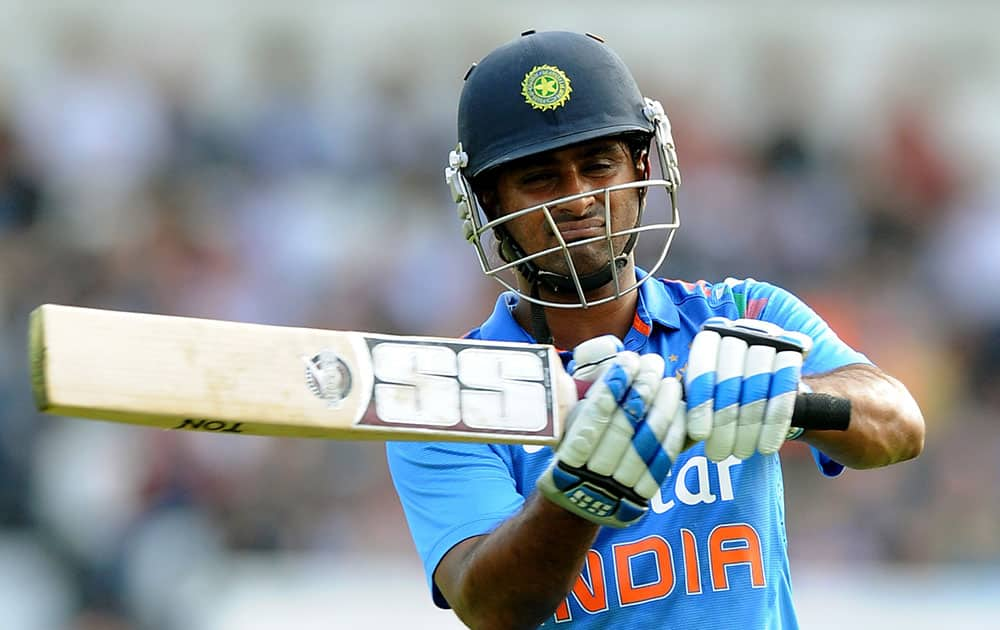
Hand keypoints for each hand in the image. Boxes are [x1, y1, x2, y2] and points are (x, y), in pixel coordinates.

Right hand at [537, 336, 685, 527]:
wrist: (577, 503)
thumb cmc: (572, 450)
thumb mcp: (563, 426)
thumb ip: (578, 398)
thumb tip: (597, 363)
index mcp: (566, 457)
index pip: (593, 417)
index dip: (613, 386)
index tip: (628, 359)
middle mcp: (589, 477)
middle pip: (622, 427)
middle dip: (642, 390)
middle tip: (654, 363)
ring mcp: (616, 490)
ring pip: (645, 444)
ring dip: (662, 409)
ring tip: (670, 382)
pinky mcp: (640, 498)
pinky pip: (662, 462)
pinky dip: (673, 434)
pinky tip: (679, 411)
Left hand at [685, 317, 812, 461]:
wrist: (771, 387)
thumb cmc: (727, 396)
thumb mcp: (707, 394)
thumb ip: (693, 402)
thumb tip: (679, 425)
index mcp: (711, 336)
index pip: (702, 366)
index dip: (701, 402)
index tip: (700, 435)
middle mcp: (738, 331)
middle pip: (731, 377)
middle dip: (725, 420)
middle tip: (718, 453)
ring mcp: (769, 337)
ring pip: (758, 383)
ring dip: (749, 424)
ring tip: (740, 452)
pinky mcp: (794, 350)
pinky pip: (785, 388)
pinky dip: (774, 422)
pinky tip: (765, 446)